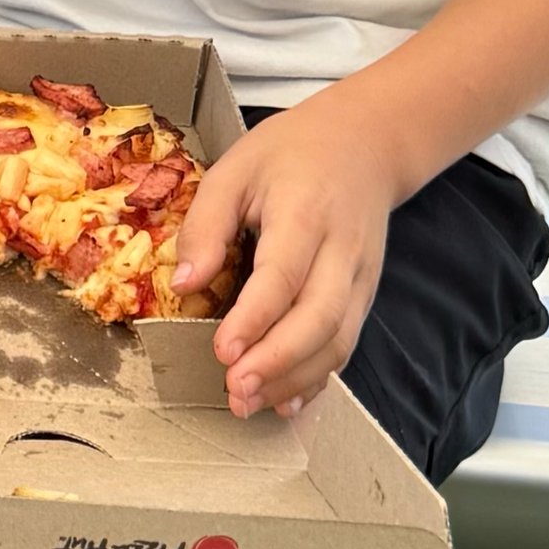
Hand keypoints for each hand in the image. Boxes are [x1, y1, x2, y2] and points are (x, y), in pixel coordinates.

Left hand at [171, 91, 400, 418]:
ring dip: (295, 380)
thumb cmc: (287, 155)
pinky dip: (318, 377)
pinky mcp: (365, 294)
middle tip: (235, 391)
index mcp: (305, 213)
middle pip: (319, 318)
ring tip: (249, 404)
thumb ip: (205, 225)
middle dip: (277, 363)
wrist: (363, 144)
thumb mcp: (234, 170)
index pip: (283, 276)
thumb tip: (182, 284)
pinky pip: (346, 343)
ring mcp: (361, 277)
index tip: (222, 352)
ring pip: (338, 340)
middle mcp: (342, 252)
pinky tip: (286, 401)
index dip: (254, 319)